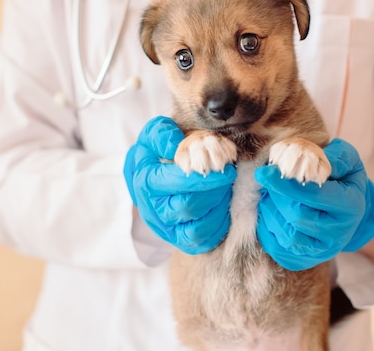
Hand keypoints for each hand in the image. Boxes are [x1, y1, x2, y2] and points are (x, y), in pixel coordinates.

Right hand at [123, 116, 236, 254]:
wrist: (151, 178)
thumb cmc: (158, 153)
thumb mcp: (155, 135)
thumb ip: (161, 134)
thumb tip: (174, 145)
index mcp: (146, 181)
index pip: (178, 182)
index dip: (205, 176)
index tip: (224, 166)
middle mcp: (153, 208)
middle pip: (189, 205)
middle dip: (214, 190)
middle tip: (227, 176)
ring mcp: (166, 227)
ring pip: (197, 225)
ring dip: (217, 205)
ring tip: (224, 188)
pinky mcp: (179, 240)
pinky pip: (201, 238)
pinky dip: (216, 223)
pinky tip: (221, 205)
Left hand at [255, 138, 373, 270]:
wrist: (346, 211)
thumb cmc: (342, 180)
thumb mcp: (348, 162)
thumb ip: (336, 156)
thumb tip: (314, 159)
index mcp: (351, 206)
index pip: (313, 195)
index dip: (286, 184)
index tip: (264, 172)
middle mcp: (339, 233)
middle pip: (297, 215)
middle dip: (276, 196)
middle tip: (267, 182)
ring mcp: (322, 251)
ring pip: (286, 234)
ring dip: (270, 212)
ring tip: (269, 196)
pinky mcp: (304, 260)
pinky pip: (277, 249)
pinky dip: (267, 230)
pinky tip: (269, 213)